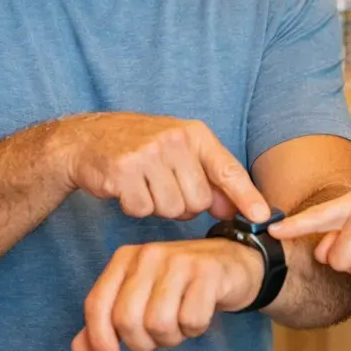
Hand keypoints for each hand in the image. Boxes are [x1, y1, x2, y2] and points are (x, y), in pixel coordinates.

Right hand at [48, 113, 269, 223]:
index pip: (228, 169)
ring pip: (171, 209)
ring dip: (158, 207)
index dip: (246, 196)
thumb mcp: (179, 152)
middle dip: (183, 204)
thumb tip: (233, 209)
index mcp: (194, 134)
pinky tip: (126, 188)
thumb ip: (208, 178)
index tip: (262, 217)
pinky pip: (142, 210)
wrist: (88, 138)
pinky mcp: (123, 171)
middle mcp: (174, 140)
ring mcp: (148, 154)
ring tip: (144, 185)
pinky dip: (134, 206)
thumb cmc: (140, 147)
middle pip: (198, 201)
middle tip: (163, 186)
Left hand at [71, 237, 264, 350]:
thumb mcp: (141, 298)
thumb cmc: (181, 285)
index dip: (99, 340)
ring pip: (158, 323)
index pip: (97, 304)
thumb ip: (109, 322)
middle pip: (127, 320)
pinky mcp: (208, 272)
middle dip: (142, 343)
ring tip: (180, 325)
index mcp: (125, 259)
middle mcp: (149, 255)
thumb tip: (78, 349)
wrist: (233, 263)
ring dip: (171, 338)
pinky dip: (195, 329)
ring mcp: (179, 261)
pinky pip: (191, 321)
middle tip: (158, 339)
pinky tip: (200, 315)